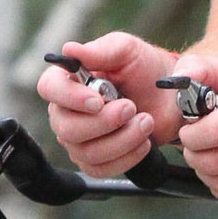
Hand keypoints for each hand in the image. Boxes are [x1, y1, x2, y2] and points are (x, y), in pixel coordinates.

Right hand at [39, 33, 179, 175]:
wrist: (169, 96)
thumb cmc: (144, 69)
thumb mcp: (126, 50)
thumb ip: (100, 51)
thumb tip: (69, 50)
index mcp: (68, 81)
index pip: (49, 89)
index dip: (69, 97)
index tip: (98, 100)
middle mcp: (66, 111)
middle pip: (66, 128)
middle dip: (104, 122)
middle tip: (132, 107)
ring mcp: (79, 139)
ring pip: (86, 152)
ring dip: (122, 139)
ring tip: (146, 121)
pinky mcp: (96, 161)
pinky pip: (101, 169)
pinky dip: (127, 157)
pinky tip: (143, 141)